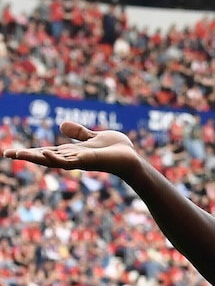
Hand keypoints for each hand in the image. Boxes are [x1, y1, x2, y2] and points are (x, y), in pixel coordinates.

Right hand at [3, 121, 139, 176]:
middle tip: (7, 153)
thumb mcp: (93, 137)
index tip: (11, 151)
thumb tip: (61, 124)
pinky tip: (46, 152)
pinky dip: (57, 158)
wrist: (132, 158)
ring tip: (18, 153)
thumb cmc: (116, 149)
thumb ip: (79, 133)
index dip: (30, 151)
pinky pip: (70, 161)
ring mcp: (79, 161)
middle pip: (45, 157)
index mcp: (72, 152)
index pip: (46, 151)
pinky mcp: (88, 161)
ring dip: (36, 157)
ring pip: (53, 160)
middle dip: (26, 155)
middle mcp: (72, 158)